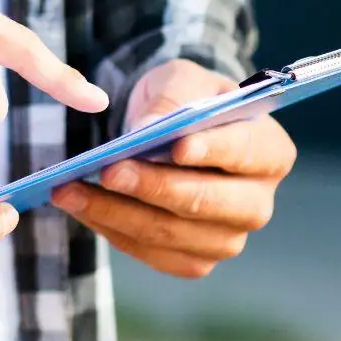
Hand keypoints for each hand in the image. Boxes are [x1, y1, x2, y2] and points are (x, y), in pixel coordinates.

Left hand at [54, 59, 295, 277]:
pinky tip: (82, 207)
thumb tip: (144, 133)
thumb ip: (169, 100)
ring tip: (70, 189)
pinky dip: (113, 230)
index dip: (211, 150)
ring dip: (117, 213)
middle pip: (206, 202)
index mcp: (270, 151)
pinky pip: (152, 252)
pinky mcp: (195, 259)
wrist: (172, 132)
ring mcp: (227, 238)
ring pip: (171, 233)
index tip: (176, 146)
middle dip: (152, 187)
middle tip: (107, 170)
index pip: (244, 152)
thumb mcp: (180, 80)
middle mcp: (257, 203)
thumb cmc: (185, 100)